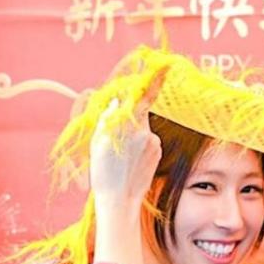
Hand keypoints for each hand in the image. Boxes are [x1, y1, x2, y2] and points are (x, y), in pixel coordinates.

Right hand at [89, 68, 166, 208]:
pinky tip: (130, 160)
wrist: (119, 199)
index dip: (156, 79)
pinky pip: (148, 140)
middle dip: (129, 119)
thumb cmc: (103, 171)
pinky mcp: (158, 150)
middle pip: (139, 113)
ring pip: (142, 128)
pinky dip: (139, 145)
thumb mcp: (98, 141)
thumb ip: (109, 118)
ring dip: (132, 135)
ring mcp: (153, 141)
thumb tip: (117, 102)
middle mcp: (144, 130)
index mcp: (127, 124)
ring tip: (120, 157)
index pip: (144, 95)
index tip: (166, 65)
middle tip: (115, 142)